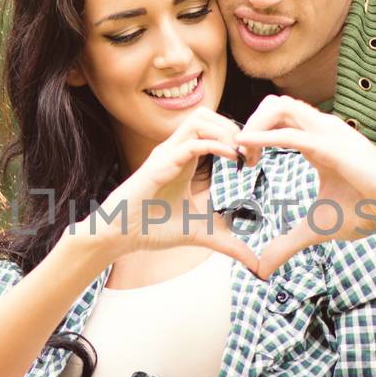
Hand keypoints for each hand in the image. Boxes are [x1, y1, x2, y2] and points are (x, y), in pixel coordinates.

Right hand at [78, 109, 257, 273]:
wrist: (121, 236)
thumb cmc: (153, 229)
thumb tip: (254, 262)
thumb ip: (228, 242)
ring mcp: (165, 155)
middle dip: (233, 127)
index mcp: (183, 159)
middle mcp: (174, 151)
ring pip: (198, 119)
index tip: (252, 159)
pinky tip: (232, 158)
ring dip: (225, 131)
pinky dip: (215, 145)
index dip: (235, 136)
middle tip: (250, 152)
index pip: (211, 128)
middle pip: (206, 114)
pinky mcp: (159, 166)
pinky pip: (190, 144)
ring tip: (241, 152)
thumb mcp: (201, 234)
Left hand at [237, 95, 375, 277]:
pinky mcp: (332, 148)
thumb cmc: (369, 209)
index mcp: (317, 139)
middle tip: (242, 158)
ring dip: (253, 125)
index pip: (277, 117)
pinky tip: (246, 146)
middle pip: (273, 102)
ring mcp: (328, 134)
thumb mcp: (317, 228)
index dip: (253, 133)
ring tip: (246, 155)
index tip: (244, 163)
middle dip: (248, 123)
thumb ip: (287, 243)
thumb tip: (262, 269)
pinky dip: (264, 137)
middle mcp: (321, 129)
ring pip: (279, 106)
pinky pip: (292, 134)